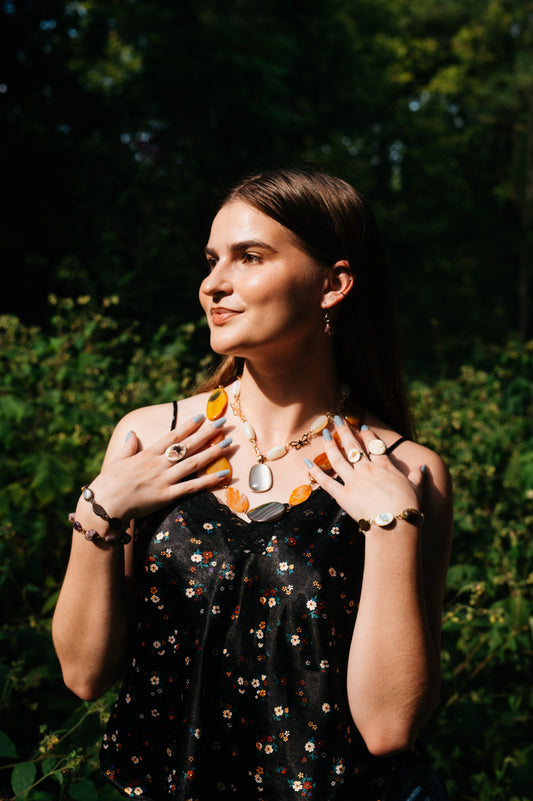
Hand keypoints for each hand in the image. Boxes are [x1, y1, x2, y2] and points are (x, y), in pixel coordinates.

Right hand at [84, 414, 231, 522]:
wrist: (103, 505)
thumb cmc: (106, 484)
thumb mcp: (116, 461)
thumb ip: (127, 447)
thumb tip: (133, 433)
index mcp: (147, 454)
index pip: (172, 436)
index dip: (188, 426)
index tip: (202, 416)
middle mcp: (158, 464)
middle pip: (187, 446)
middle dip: (207, 434)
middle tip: (223, 423)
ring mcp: (163, 479)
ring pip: (193, 463)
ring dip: (213, 452)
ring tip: (229, 444)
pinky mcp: (166, 496)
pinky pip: (192, 487)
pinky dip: (209, 481)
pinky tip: (224, 474)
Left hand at [305, 421, 424, 524]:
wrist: (394, 523)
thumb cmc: (407, 507)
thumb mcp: (416, 488)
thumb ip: (417, 476)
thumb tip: (423, 467)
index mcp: (384, 466)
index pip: (374, 445)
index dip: (367, 433)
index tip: (361, 423)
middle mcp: (366, 469)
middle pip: (353, 446)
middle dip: (344, 430)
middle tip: (337, 418)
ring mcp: (353, 481)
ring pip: (337, 459)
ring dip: (329, 444)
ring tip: (324, 432)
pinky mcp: (343, 495)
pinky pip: (326, 482)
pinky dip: (315, 472)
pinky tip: (306, 462)